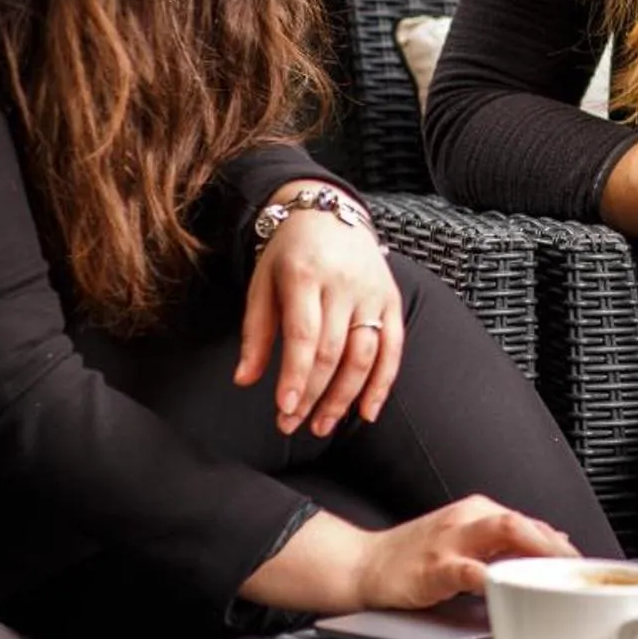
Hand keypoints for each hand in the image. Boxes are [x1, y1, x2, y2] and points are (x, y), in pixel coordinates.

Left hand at [236, 181, 399, 436]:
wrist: (329, 212)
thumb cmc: (289, 252)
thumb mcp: (262, 282)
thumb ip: (256, 331)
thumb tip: (244, 380)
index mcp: (307, 275)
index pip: (304, 334)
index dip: (296, 375)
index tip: (284, 409)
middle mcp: (345, 284)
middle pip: (334, 351)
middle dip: (313, 394)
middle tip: (293, 425)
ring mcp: (373, 292)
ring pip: (365, 355)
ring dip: (345, 397)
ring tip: (322, 426)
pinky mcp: (391, 300)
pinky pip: (393, 348)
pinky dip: (383, 383)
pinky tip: (366, 412)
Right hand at [354, 496, 579, 610]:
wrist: (364, 565)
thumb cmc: (414, 557)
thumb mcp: (463, 542)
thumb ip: (502, 545)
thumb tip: (547, 546)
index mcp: (477, 512)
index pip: (529, 523)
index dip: (559, 544)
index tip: (580, 565)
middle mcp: (467, 519)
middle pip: (523, 522)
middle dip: (555, 546)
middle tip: (578, 571)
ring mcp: (451, 541)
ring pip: (504, 532)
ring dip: (537, 552)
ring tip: (558, 574)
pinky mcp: (435, 567)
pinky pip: (470, 570)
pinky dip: (494, 578)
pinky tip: (511, 590)